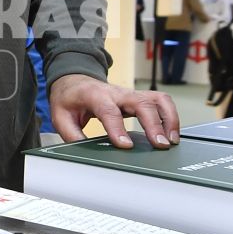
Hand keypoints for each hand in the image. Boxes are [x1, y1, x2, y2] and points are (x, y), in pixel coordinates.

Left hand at [48, 74, 178, 148]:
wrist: (74, 80)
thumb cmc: (69, 99)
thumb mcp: (60, 117)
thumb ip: (72, 135)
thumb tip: (84, 152)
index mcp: (94, 95)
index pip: (109, 110)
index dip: (118, 128)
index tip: (126, 146)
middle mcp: (116, 92)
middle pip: (141, 102)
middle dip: (153, 124)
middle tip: (160, 145)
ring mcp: (130, 93)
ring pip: (157, 98)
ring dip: (168, 119)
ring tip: (171, 141)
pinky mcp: (139, 96)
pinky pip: (161, 101)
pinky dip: (170, 116)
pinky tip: (171, 134)